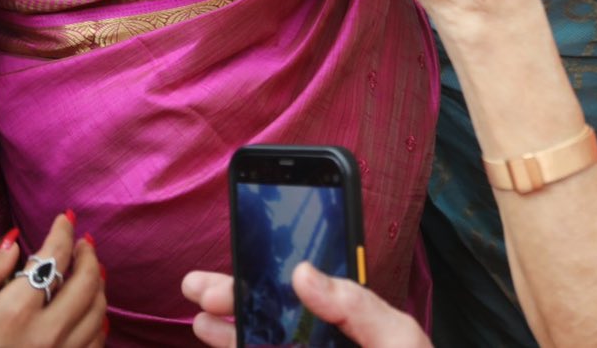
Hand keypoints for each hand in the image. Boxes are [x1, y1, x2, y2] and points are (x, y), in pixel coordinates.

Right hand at [0, 212, 106, 347]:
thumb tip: (13, 244)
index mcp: (15, 312)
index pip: (54, 259)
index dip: (63, 233)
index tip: (66, 219)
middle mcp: (45, 335)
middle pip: (86, 285)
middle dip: (89, 256)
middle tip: (84, 243)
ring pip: (97, 316)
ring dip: (97, 288)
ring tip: (91, 272)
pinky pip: (93, 347)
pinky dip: (97, 324)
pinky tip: (91, 315)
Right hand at [182, 262, 432, 347]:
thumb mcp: (398, 339)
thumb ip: (356, 305)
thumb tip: (302, 274)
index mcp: (351, 325)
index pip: (306, 291)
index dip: (271, 274)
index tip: (243, 257)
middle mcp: (327, 347)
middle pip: (275, 320)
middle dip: (236, 301)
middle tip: (198, 287)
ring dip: (230, 336)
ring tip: (202, 322)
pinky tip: (223, 344)